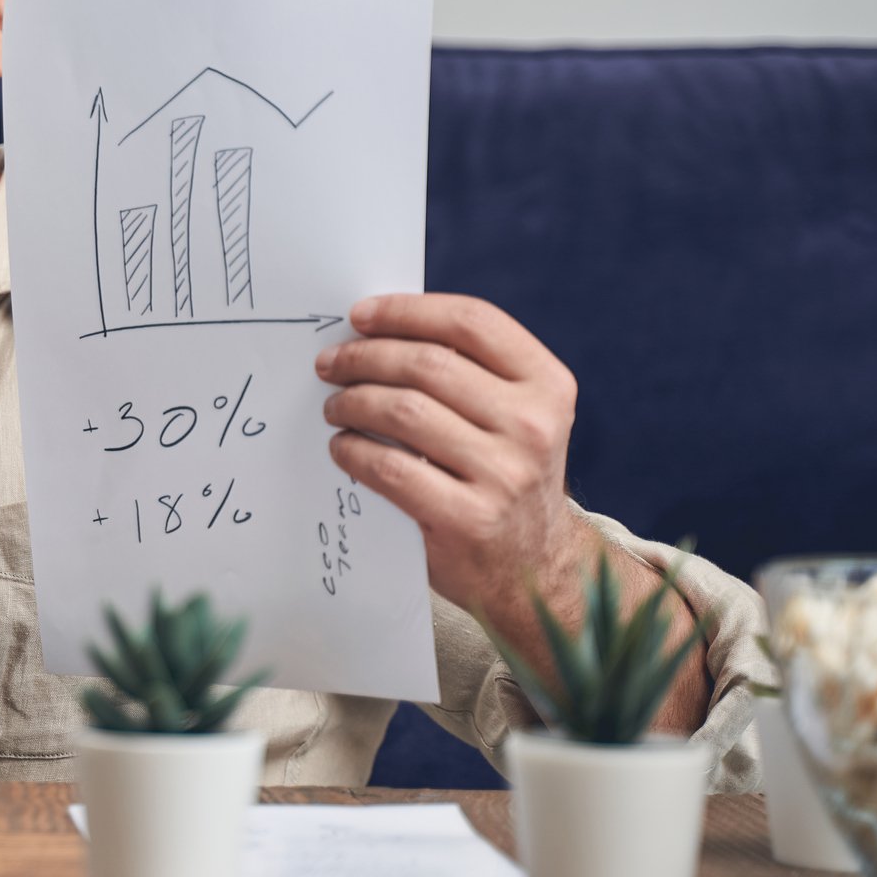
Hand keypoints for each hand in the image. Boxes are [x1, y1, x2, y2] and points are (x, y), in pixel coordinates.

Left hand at [313, 293, 586, 617]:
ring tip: (334, 405)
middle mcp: (533, 425)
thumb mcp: (515, 415)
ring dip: (352, 401)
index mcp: (548, 384)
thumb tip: (376, 330)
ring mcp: (504, 474)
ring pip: (404, 410)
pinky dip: (353, 450)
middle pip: (428, 363)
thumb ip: (468, 372)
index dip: (406, 311)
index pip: (471, 322)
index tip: (359, 314)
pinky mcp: (468, 518)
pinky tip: (342, 447)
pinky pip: (389, 468)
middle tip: (329, 364)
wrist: (536, 566)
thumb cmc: (506, 473)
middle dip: (364, 356)